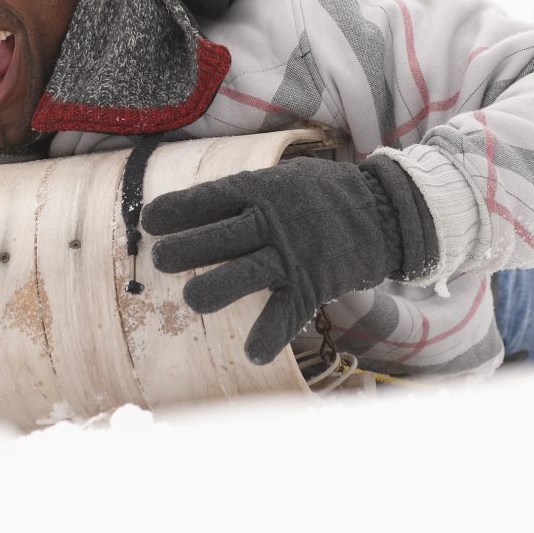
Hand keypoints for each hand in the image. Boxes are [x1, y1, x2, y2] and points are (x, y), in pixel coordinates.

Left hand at [143, 156, 437, 364]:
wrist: (385, 210)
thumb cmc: (321, 195)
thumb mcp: (283, 178)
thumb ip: (244, 194)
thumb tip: (192, 209)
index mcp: (261, 189)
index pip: (211, 198)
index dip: (178, 210)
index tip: (149, 222)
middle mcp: (273, 221)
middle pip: (222, 236)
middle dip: (187, 248)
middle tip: (160, 260)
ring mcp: (293, 254)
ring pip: (247, 274)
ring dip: (217, 288)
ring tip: (193, 300)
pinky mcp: (313, 284)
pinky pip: (288, 313)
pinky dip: (270, 335)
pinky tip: (252, 354)